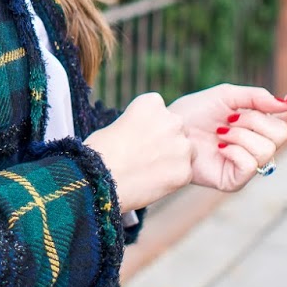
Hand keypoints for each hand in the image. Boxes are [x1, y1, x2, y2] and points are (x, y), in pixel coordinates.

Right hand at [84, 92, 193, 213]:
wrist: (99, 181)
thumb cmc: (99, 153)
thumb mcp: (116, 125)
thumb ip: (138, 125)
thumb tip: (146, 135)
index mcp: (152, 103)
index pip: (160, 110)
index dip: (150, 126)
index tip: (138, 137)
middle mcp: (172, 120)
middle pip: (177, 128)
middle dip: (166, 140)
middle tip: (147, 156)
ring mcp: (181, 146)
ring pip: (186, 151)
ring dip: (174, 159)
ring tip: (149, 171)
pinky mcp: (185, 171)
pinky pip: (184, 173)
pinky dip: (172, 179)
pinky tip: (152, 183)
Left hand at [168, 84, 286, 191]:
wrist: (169, 129)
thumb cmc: (195, 113)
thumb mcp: (227, 95)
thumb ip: (257, 98)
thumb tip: (285, 105)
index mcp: (261, 127)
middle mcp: (259, 147)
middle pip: (282, 134)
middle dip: (254, 120)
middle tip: (230, 120)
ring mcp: (248, 166)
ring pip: (266, 149)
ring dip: (240, 135)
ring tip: (221, 134)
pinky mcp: (235, 181)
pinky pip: (250, 165)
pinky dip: (234, 151)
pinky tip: (219, 148)